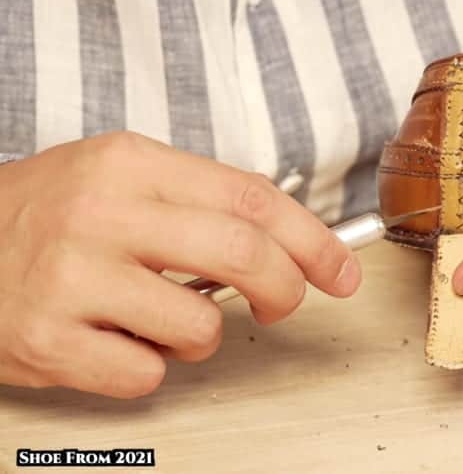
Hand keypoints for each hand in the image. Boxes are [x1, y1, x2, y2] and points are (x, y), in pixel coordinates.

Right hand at [0, 132, 359, 396]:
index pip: (253, 199)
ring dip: (202, 336)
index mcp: (129, 164)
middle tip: (284, 304)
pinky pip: (145, 374)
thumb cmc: (49, 213)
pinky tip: (116, 340)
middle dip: (286, 289)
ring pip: (201, 326)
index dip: (313, 240)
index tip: (341, 271)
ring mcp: (70, 278)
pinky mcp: (46, 339)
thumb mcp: (120, 176)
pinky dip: (148, 367)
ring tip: (162, 319)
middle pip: (244, 254)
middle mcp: (101, 214)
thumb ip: (201, 200)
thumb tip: (292, 241)